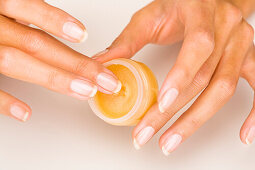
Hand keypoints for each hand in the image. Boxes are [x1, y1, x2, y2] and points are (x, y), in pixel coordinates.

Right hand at [0, 0, 120, 121]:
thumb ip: (18, 12)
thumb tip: (53, 26)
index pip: (31, 10)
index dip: (57, 22)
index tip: (84, 35)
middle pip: (36, 43)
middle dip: (75, 62)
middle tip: (105, 78)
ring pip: (16, 61)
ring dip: (54, 78)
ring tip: (84, 91)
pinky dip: (3, 101)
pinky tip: (25, 112)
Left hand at [93, 0, 254, 153]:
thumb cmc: (180, 5)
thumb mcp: (150, 17)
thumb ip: (127, 41)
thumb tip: (103, 63)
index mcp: (200, 13)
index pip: (197, 47)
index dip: (181, 77)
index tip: (162, 104)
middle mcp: (226, 29)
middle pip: (205, 77)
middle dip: (176, 111)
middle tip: (150, 133)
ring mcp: (241, 45)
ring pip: (224, 89)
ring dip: (198, 119)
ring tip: (173, 140)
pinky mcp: (249, 58)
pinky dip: (254, 114)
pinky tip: (244, 134)